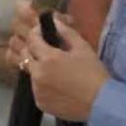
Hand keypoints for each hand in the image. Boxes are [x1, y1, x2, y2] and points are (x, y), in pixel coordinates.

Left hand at [7, 6, 107, 123]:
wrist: (101, 103)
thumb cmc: (93, 73)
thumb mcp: (82, 47)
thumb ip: (65, 32)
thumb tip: (53, 21)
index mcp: (48, 58)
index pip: (32, 39)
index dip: (36, 32)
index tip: (42, 32)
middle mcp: (38, 74)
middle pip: (24, 55)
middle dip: (32, 48)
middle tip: (45, 49)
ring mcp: (37, 91)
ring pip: (30, 73)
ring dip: (37, 67)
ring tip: (53, 69)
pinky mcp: (40, 104)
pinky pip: (36, 90)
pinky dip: (42, 85)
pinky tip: (56, 85)